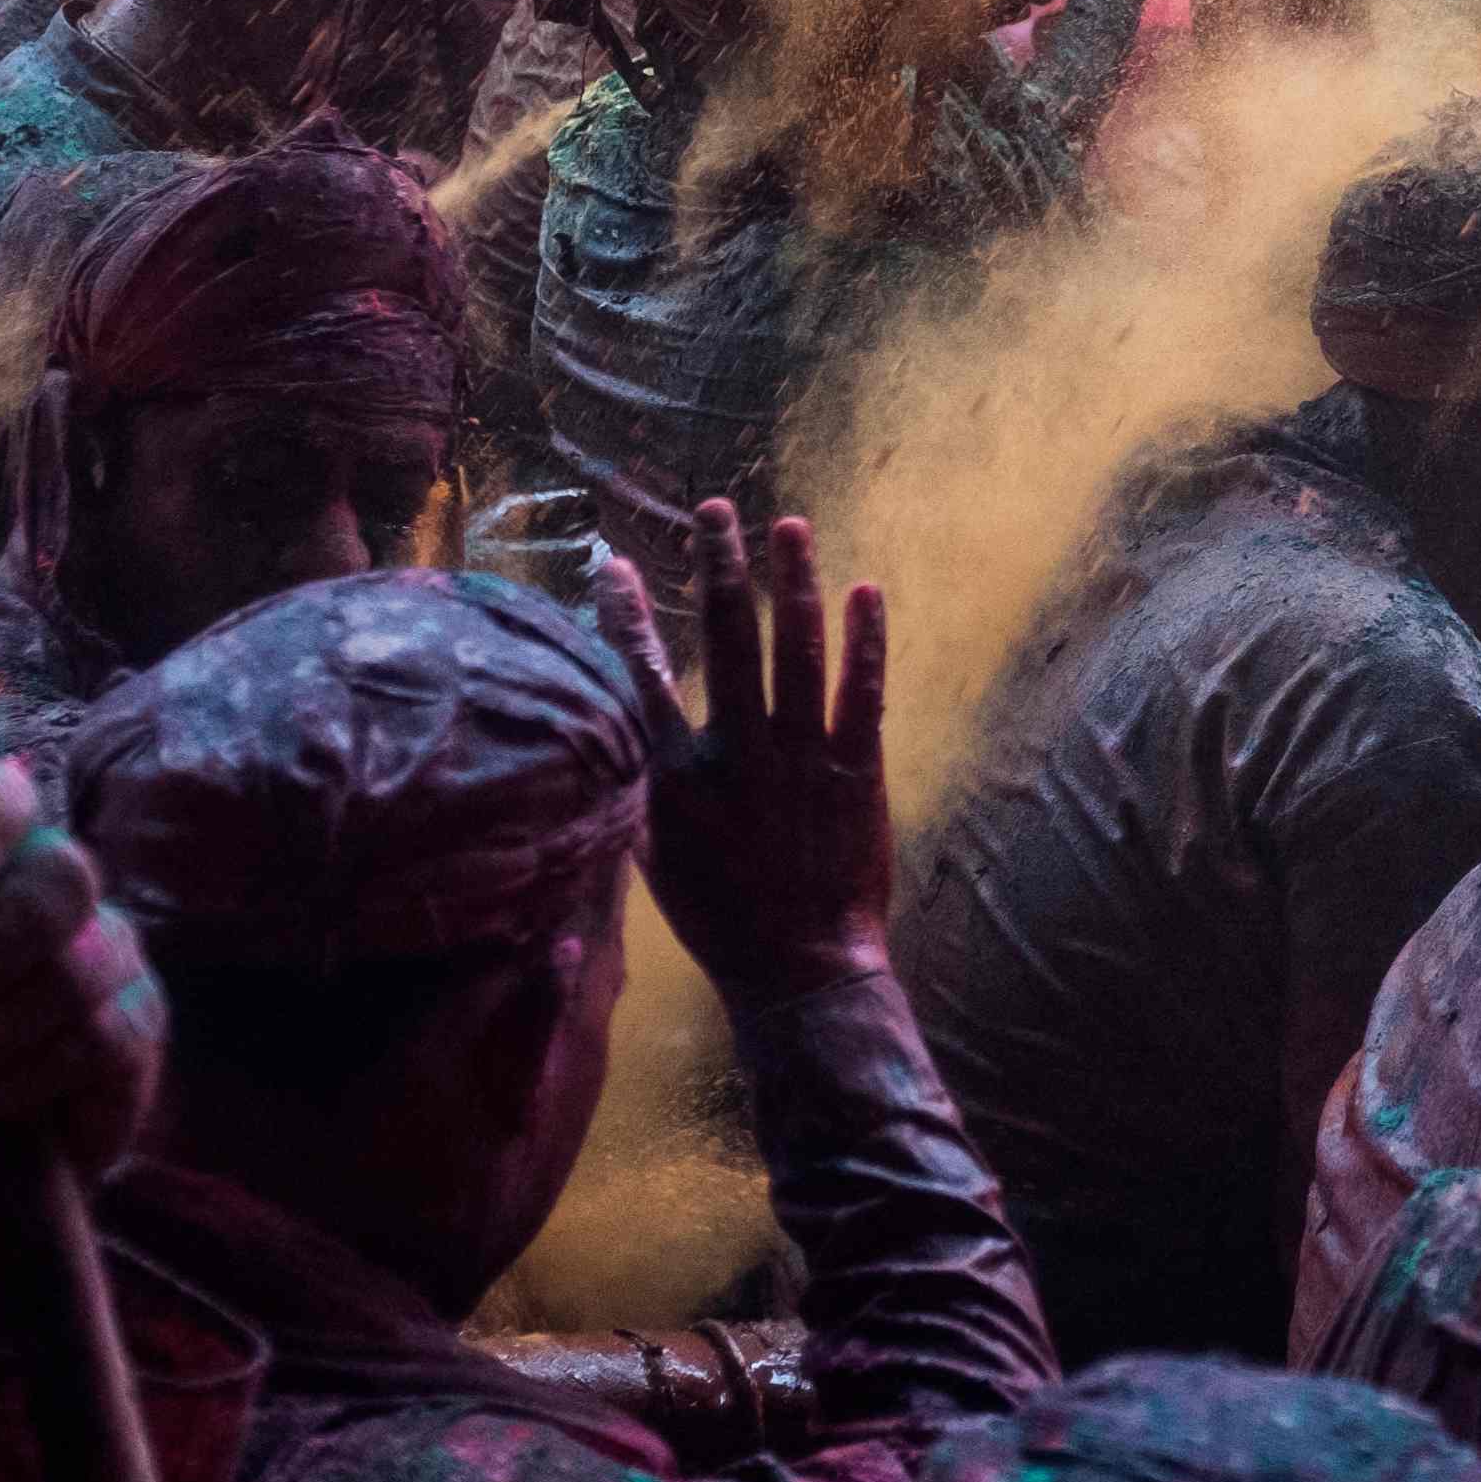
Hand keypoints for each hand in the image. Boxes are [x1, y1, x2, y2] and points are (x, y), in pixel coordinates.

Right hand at [597, 501, 890, 995]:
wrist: (799, 971)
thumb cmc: (722, 919)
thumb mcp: (654, 857)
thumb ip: (639, 791)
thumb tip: (618, 738)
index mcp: (675, 776)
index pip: (640, 677)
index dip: (625, 616)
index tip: (614, 564)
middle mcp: (735, 753)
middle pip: (723, 639)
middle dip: (719, 566)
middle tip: (716, 510)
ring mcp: (800, 758)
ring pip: (795, 651)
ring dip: (792, 582)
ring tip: (790, 527)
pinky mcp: (857, 771)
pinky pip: (864, 692)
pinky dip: (866, 640)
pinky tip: (866, 592)